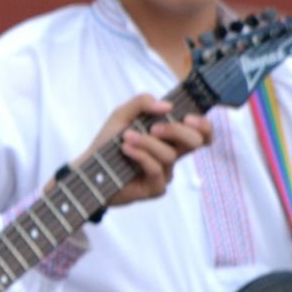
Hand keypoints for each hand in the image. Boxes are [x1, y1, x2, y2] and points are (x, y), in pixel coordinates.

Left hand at [84, 94, 210, 207]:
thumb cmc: (108, 142)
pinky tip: (126, 150)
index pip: (201, 133)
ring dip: (147, 143)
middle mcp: (171, 155)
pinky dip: (141, 156)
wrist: (88, 168)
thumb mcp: (122, 115)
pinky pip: (156, 170)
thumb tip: (167, 105)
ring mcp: (165, 173)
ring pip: (170, 155)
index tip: (188, 117)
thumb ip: (142, 103)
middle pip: (195, 142)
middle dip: (176, 130)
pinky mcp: (155, 188)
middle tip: (153, 127)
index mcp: (170, 138)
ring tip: (126, 138)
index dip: (204, 125)